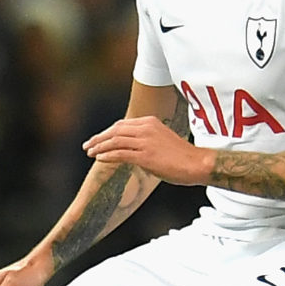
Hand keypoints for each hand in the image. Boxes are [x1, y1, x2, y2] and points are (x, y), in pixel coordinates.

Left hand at [82, 115, 210, 185]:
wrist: (196, 163)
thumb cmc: (181, 155)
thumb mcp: (161, 140)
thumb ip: (144, 140)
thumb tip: (128, 150)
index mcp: (150, 122)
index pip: (122, 125)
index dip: (107, 132)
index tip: (98, 139)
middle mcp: (146, 128)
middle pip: (115, 130)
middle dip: (99, 138)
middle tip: (87, 145)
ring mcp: (145, 142)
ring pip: (115, 141)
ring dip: (99, 147)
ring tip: (90, 153)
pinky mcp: (145, 156)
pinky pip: (120, 154)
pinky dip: (107, 155)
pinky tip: (99, 158)